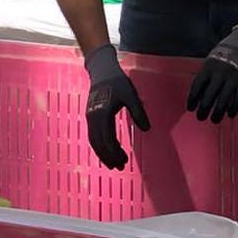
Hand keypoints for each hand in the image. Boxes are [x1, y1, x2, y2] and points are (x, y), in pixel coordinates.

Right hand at [83, 45, 149, 169]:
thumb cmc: (117, 81)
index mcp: (102, 114)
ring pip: (93, 141)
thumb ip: (138, 112)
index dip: (115, 152)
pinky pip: (93, 136)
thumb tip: (147, 129)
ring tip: (114, 164)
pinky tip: (108, 150)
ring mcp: (90, 117)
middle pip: (98, 144)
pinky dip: (99, 146)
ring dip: (103, 154)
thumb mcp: (131, 95)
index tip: (124, 161)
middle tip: (120, 167)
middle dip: (108, 157)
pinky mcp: (90, 115)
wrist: (102, 70)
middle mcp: (93, 118)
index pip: (107, 139)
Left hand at [187, 24, 237, 123]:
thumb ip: (206, 77)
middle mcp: (220, 74)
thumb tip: (198, 97)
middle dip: (203, 110)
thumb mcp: (211, 61)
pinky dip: (233, 108)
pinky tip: (229, 114)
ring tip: (214, 119)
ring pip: (223, 101)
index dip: (192, 99)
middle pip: (209, 96)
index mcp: (209, 67)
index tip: (190, 109)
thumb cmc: (225, 54)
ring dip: (218, 113)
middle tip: (201, 117)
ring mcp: (233, 78)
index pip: (197, 86)